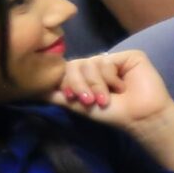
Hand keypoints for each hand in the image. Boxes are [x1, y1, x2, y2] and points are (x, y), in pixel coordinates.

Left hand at [51, 49, 173, 131]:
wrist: (139, 117)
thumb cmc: (112, 114)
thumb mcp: (79, 106)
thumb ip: (57, 96)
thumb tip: (34, 90)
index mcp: (87, 75)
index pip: (68, 69)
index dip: (67, 82)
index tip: (72, 98)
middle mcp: (99, 64)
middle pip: (76, 64)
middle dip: (80, 85)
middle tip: (90, 101)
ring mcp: (114, 59)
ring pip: (91, 64)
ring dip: (97, 85)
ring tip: (106, 98)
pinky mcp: (130, 56)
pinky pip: (108, 61)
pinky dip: (111, 78)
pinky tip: (121, 87)